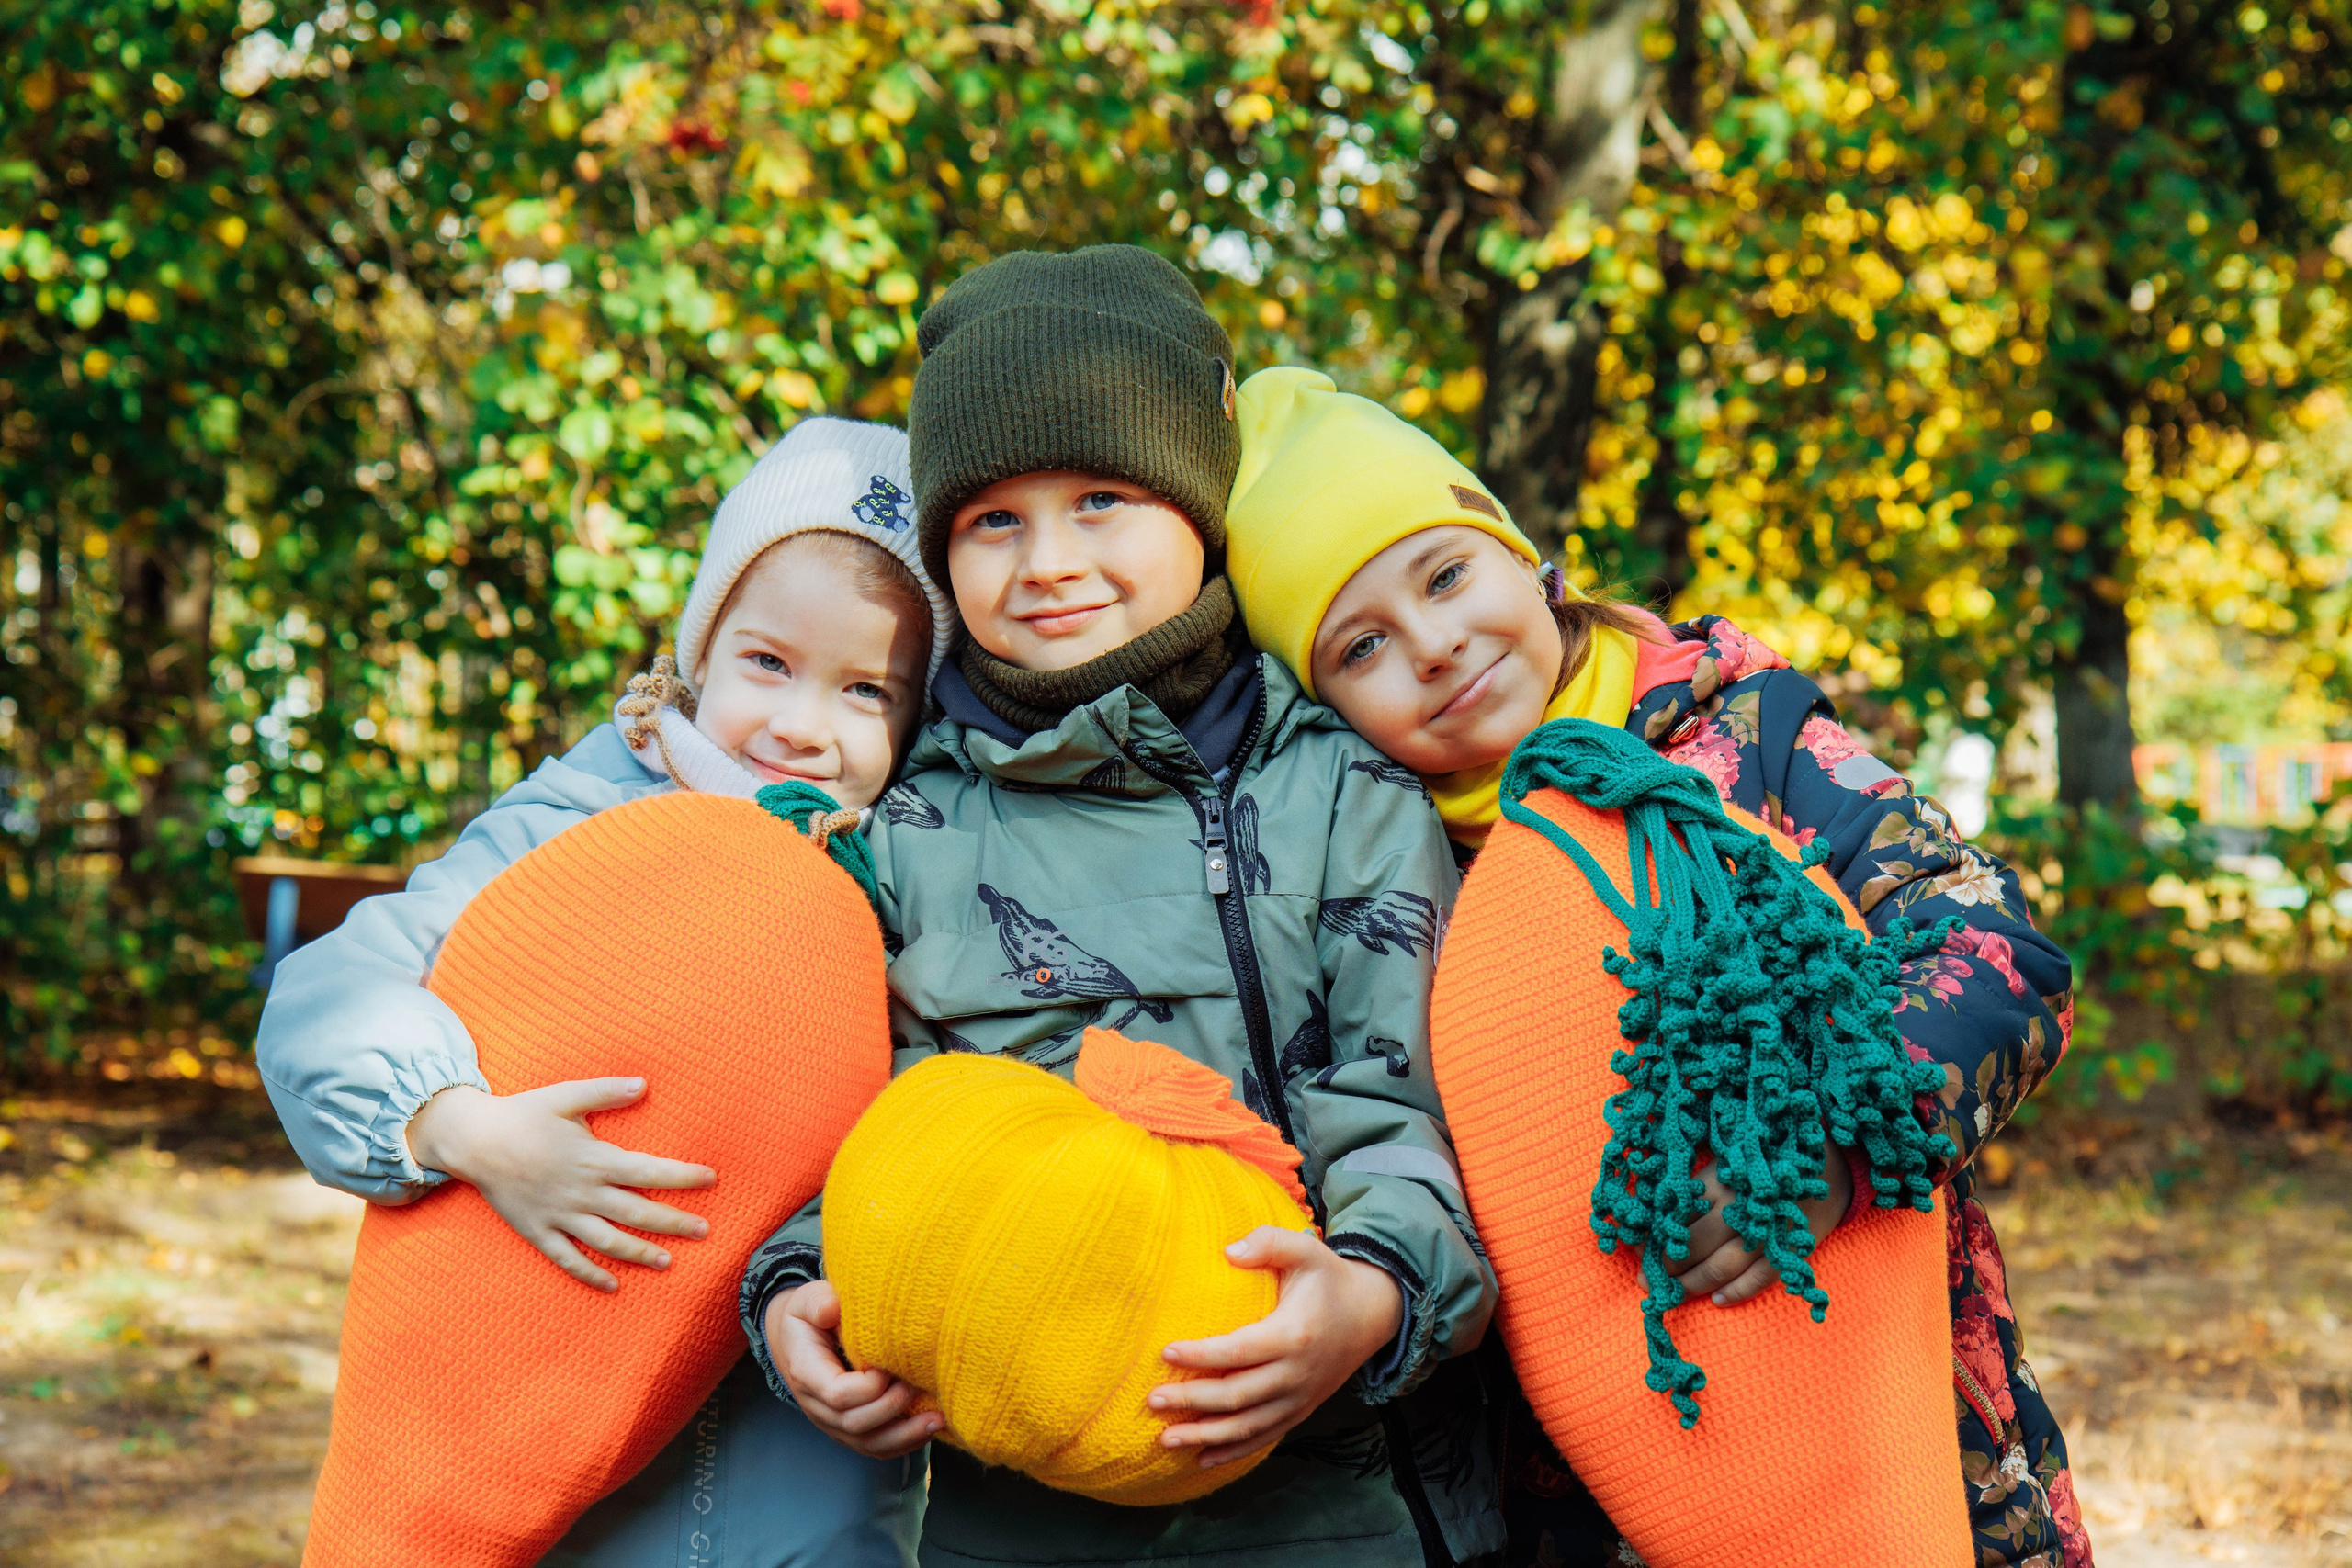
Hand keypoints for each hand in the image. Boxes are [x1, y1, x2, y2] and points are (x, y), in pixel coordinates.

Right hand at [405, 1079, 715, 1291]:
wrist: (472, 1141)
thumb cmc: (523, 1114)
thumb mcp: (565, 1096)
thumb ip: (605, 1092)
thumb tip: (644, 1084)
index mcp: (593, 1158)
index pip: (648, 1171)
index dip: (682, 1177)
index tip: (710, 1179)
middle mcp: (580, 1192)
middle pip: (636, 1212)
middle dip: (673, 1222)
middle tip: (704, 1231)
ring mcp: (559, 1215)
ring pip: (607, 1241)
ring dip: (639, 1253)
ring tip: (667, 1261)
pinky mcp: (537, 1231)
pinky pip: (567, 1258)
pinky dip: (590, 1274)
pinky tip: (612, 1286)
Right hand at [764, 1281, 939, 1458]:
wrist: (797, 1340)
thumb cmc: (810, 1317)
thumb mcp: (807, 1300)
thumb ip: (817, 1302)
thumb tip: (831, 1309)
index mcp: (806, 1373)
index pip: (837, 1394)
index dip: (868, 1385)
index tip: (889, 1364)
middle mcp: (816, 1406)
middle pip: (855, 1423)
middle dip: (892, 1407)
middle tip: (918, 1385)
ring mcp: (832, 1422)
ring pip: (868, 1443)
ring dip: (905, 1435)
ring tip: (937, 1420)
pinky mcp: (849, 1429)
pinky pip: (875, 1447)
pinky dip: (904, 1443)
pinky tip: (929, 1430)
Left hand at [1149, 1226, 1405, 1469]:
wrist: (1372, 1315)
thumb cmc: (1329, 1279)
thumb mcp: (1306, 1249)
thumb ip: (1269, 1242)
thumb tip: (1228, 1251)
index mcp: (1294, 1336)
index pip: (1239, 1351)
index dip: (1201, 1356)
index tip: (1166, 1352)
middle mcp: (1297, 1374)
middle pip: (1237, 1397)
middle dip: (1192, 1402)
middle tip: (1152, 1401)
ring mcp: (1299, 1398)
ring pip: (1248, 1426)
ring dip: (1205, 1436)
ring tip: (1166, 1439)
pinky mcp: (1300, 1411)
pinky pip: (1264, 1437)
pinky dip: (1233, 1451)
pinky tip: (1202, 1458)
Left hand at [1664, 1136, 1853, 1306]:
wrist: (1829, 1164)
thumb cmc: (1765, 1158)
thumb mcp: (1727, 1157)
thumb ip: (1696, 1183)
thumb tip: (1654, 1208)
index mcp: (1721, 1180)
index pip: (1678, 1217)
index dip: (1656, 1238)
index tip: (1638, 1250)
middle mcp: (1741, 1207)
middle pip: (1696, 1245)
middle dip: (1667, 1266)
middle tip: (1647, 1281)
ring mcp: (1767, 1232)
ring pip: (1723, 1266)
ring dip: (1694, 1284)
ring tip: (1672, 1294)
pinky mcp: (1789, 1249)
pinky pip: (1761, 1279)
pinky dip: (1738, 1292)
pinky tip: (1717, 1301)